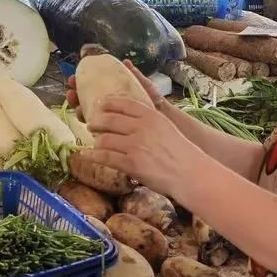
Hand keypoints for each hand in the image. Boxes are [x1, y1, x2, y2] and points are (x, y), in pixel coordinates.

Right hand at [66, 60, 163, 121]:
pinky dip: (87, 121)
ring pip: (87, 113)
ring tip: (73, 101)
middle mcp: (108, 108)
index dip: (81, 83)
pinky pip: (95, 127)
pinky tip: (84, 116)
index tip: (74, 77)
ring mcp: (108, 120)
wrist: (164, 122)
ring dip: (77, 106)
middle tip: (70, 89)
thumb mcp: (144, 87)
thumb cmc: (154, 104)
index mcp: (113, 95)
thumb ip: (135, 76)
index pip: (92, 88)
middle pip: (85, 100)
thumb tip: (125, 61)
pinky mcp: (111, 132)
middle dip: (75, 94)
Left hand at [86, 96, 207, 197]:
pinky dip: (92, 156)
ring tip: (94, 142)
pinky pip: (105, 157)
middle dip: (96, 122)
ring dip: (95, 141)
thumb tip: (128, 118)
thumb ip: (148, 120)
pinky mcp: (132, 164)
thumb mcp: (165, 126)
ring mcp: (135, 145)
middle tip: (91, 124)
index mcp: (150, 115)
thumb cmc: (180, 151)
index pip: (122, 103)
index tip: (98, 105)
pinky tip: (86, 155)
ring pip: (104, 139)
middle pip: (108, 119)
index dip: (106, 103)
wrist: (190, 173)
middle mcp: (141, 127)